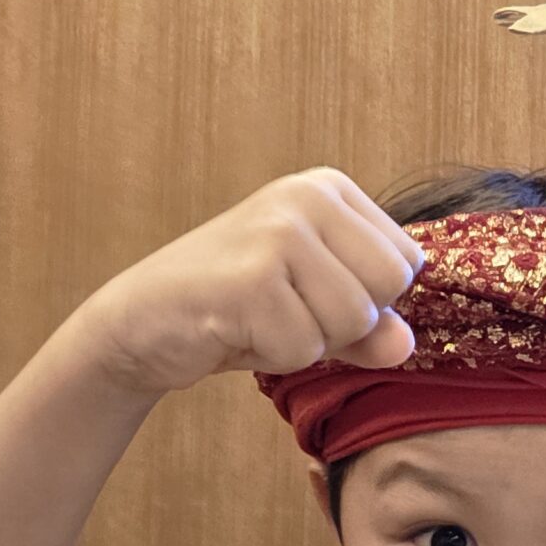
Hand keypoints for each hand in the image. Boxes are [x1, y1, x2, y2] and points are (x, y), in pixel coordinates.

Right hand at [70, 170, 427, 398]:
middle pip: (389, 287)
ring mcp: (277, 233)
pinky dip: (274, 357)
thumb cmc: (234, 310)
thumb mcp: (315, 311)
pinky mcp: (251, 278)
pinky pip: (305, 346)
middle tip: (284, 312)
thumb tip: (404, 343)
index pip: (406, 262)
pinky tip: (236, 330)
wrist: (139, 323)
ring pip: (353, 319)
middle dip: (344, 324)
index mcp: (329, 189)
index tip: (309, 293)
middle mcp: (307, 197)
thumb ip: (369, 326)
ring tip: (259, 319)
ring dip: (306, 342)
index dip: (368, 299)